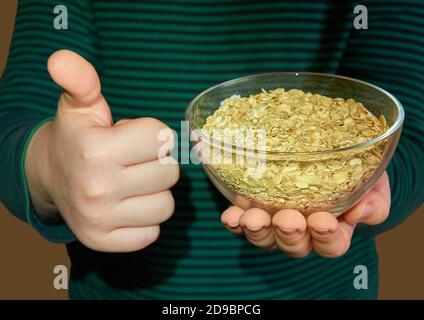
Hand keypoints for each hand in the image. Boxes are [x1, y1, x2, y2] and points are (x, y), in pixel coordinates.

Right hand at [25, 50, 178, 251]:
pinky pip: (153, 232)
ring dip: (155, 193)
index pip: (162, 138)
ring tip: (132, 183)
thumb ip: (80, 80)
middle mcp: (97, 188)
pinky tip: (128, 206)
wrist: (51, 177)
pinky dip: (146, 220)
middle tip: (134, 161)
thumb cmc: (77, 138)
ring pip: (166, 205)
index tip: (135, 137)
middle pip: (170, 173)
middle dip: (158, 163)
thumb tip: (61, 58)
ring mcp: (100, 219)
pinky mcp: (103, 242)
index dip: (153, 135)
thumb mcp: (79, 105)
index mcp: (96, 150)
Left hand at [221, 172, 389, 257]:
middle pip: (294, 245)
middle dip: (289, 234)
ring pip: (265, 238)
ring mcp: (275, 222)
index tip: (322, 220)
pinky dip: (234, 221)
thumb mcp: (372, 181)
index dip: (326, 237)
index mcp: (333, 230)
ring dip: (257, 230)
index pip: (331, 244)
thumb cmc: (353, 170)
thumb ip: (374, 200)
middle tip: (287, 219)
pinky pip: (241, 222)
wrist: (329, 152)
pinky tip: (231, 214)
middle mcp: (302, 232)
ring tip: (252, 218)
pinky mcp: (254, 209)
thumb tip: (360, 212)